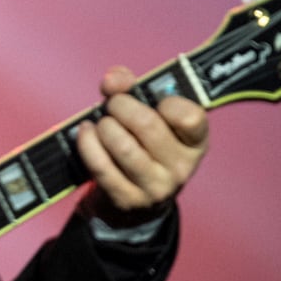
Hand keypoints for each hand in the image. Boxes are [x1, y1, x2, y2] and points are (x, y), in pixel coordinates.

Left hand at [73, 65, 209, 216]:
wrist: (136, 199)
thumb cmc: (142, 142)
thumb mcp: (147, 112)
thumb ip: (131, 86)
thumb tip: (112, 80)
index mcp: (195, 141)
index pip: (190, 117)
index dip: (166, 101)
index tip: (153, 99)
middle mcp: (181, 167)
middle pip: (147, 125)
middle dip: (121, 105)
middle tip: (114, 104)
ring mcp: (156, 188)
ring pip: (122, 146)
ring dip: (104, 126)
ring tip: (102, 123)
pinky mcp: (128, 200)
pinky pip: (101, 166)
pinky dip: (87, 143)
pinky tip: (86, 133)